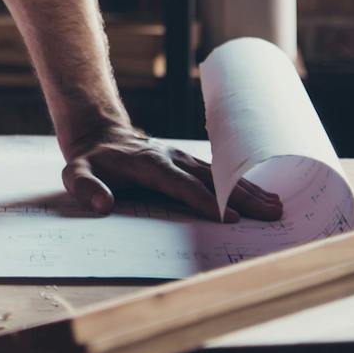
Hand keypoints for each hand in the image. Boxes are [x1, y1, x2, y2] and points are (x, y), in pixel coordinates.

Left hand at [61, 122, 282, 222]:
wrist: (99, 134)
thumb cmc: (89, 161)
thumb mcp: (75, 173)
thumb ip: (85, 188)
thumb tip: (102, 206)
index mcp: (148, 164)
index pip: (180, 184)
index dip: (204, 200)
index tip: (228, 218)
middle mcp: (171, 158)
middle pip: (211, 179)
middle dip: (242, 196)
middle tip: (271, 213)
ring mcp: (182, 159)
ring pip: (221, 175)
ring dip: (250, 190)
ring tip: (278, 206)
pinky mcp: (189, 162)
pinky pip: (219, 174)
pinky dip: (243, 184)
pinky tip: (265, 195)